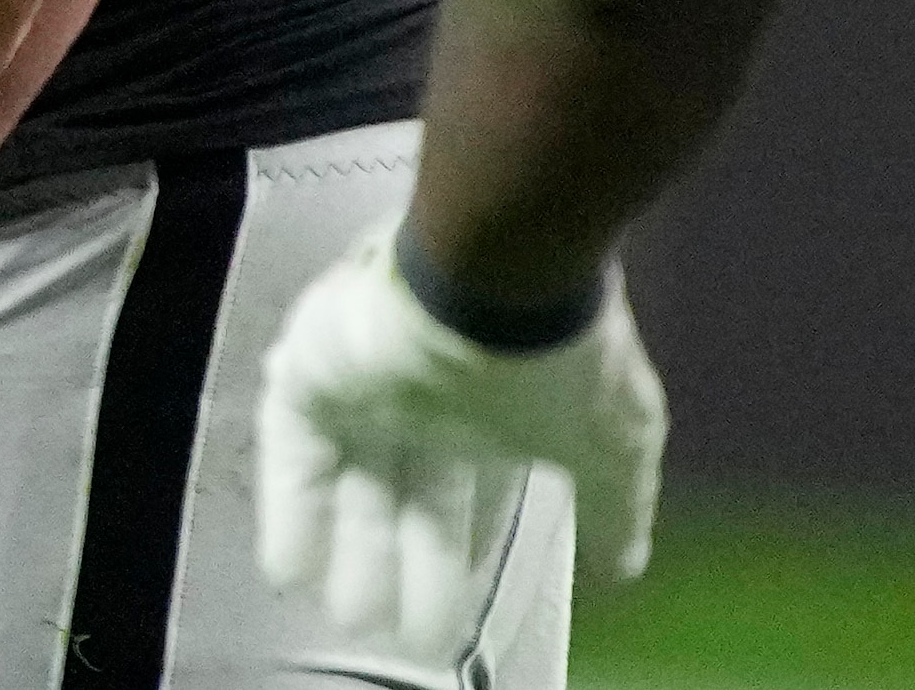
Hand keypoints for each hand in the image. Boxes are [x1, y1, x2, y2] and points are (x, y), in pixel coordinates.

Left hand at [255, 225, 663, 655]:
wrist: (497, 277)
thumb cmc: (559, 361)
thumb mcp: (613, 444)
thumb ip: (615, 506)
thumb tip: (626, 567)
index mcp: (493, 412)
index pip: (468, 497)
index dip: (460, 554)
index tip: (455, 612)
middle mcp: (426, 399)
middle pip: (406, 501)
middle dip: (408, 570)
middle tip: (406, 637)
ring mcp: (366, 382)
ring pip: (350, 483)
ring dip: (350, 554)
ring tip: (352, 620)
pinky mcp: (313, 368)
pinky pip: (292, 451)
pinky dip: (291, 510)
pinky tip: (289, 570)